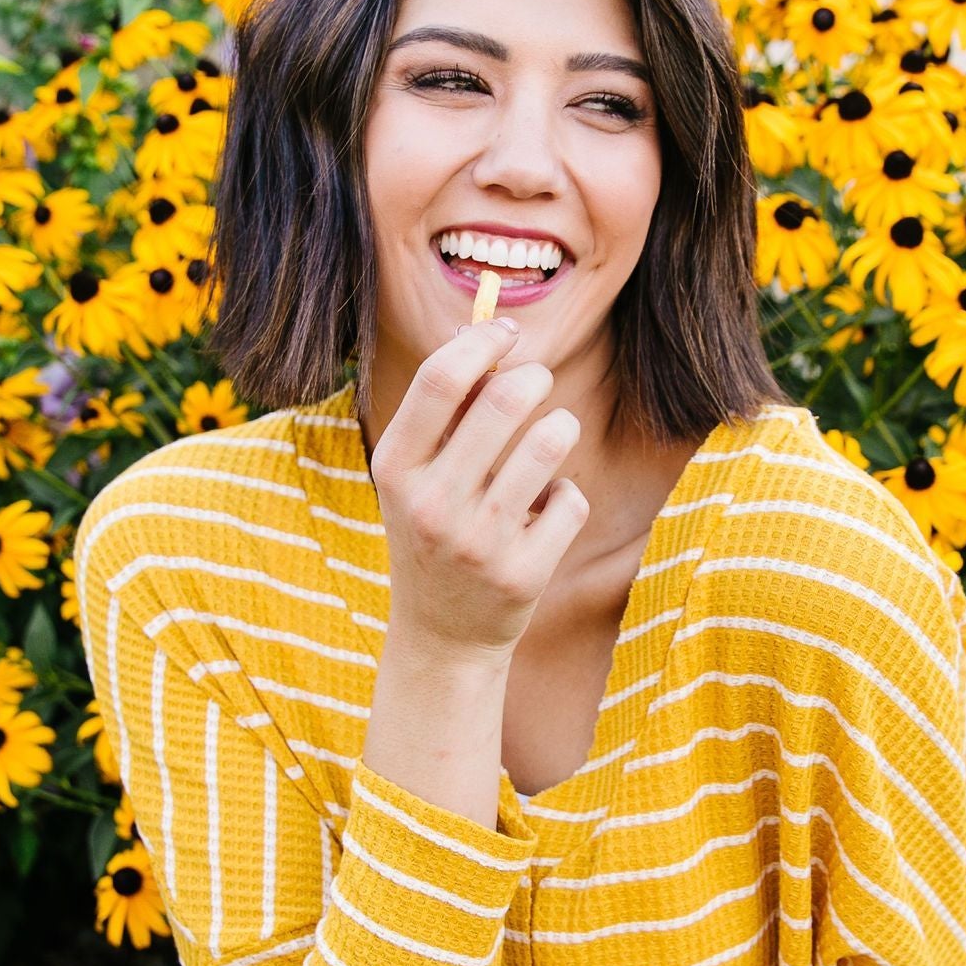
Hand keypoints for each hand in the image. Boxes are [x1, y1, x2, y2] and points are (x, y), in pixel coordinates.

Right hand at [371, 320, 587, 662]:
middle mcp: (430, 503)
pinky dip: (565, 497)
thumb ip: (445, 411)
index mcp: (394, 467)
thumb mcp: (416, 475)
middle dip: (535, 378)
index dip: (485, 342)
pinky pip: (571, 500)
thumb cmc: (434, 532)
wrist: (442, 635)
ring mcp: (477, 542)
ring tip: (552, 438)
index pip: (441, 377)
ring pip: (550, 442)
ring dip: (561, 428)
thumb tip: (489, 330)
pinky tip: (543, 515)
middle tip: (539, 383)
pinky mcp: (522, 574)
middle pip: (505, 398)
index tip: (509, 334)